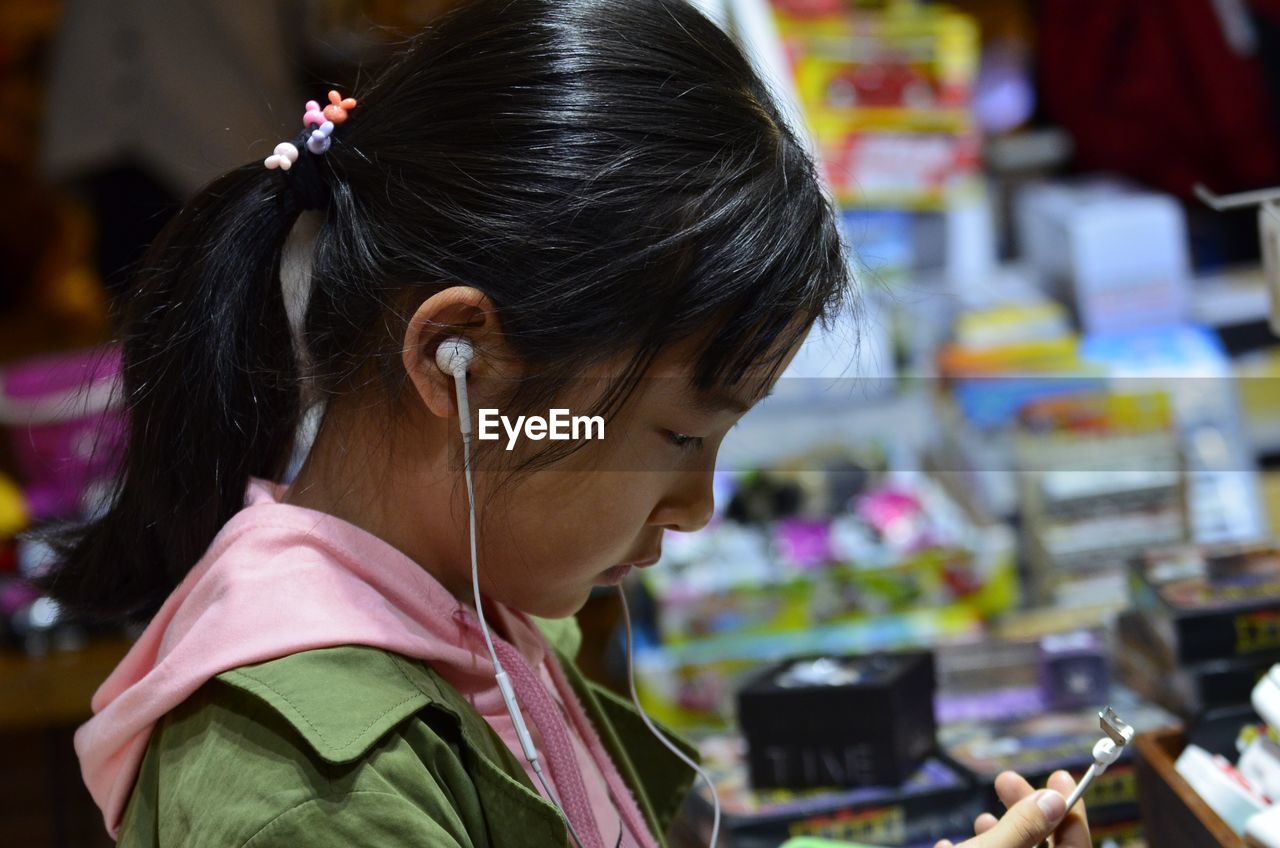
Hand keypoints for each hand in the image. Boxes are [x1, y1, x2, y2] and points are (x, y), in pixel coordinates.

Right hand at [933, 770, 1090, 847]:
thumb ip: (1023, 826)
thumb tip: (1052, 799)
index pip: (1076, 843)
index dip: (1070, 808)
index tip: (1058, 776)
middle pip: (1044, 845)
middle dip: (1026, 810)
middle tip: (1006, 780)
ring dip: (1002, 831)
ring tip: (981, 818)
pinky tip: (955, 843)